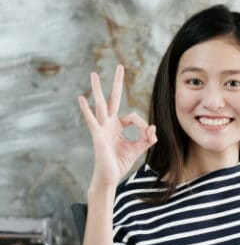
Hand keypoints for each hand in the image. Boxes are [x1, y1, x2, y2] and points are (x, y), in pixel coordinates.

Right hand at [78, 65, 156, 188]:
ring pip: (100, 104)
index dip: (142, 125)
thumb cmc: (120, 162)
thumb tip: (153, 129)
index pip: (132, 116)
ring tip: (93, 74)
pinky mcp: (97, 135)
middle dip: (117, 83)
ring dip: (98, 89)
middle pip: (113, 99)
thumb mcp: (138, 149)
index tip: (148, 135)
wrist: (109, 177)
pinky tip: (82, 98)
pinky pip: (92, 120)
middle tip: (119, 66)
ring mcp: (101, 128)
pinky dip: (86, 110)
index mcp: (118, 126)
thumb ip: (147, 139)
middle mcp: (108, 123)